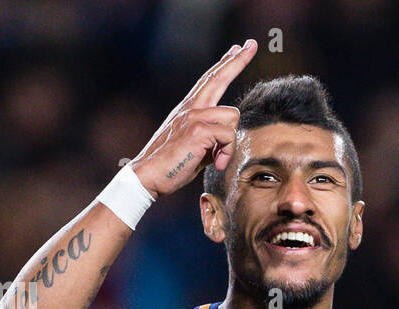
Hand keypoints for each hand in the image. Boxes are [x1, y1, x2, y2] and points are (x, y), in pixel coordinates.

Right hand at [129, 39, 258, 197]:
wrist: (147, 174)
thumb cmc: (172, 165)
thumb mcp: (196, 146)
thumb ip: (212, 136)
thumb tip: (227, 138)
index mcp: (189, 108)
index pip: (210, 80)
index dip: (225, 63)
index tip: (237, 48)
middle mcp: (191, 106)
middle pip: (218, 76)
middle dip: (237, 60)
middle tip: (251, 44)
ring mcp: (193, 115)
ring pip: (233, 116)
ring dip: (230, 143)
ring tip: (217, 158)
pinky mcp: (198, 129)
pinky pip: (229, 136)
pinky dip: (226, 153)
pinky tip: (215, 164)